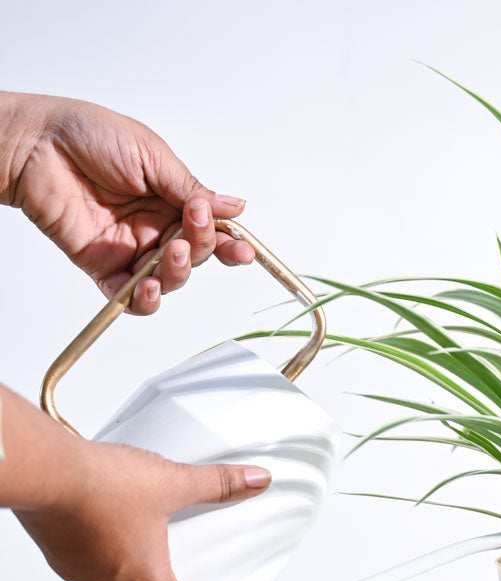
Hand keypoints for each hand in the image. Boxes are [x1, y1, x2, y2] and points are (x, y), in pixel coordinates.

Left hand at [2, 92, 254, 314]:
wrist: (35, 144)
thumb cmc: (86, 134)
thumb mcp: (152, 155)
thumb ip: (191, 189)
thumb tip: (234, 207)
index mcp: (170, 200)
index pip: (209, 229)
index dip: (228, 242)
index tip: (242, 248)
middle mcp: (154, 227)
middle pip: (196, 256)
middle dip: (203, 247)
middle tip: (193, 226)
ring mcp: (130, 249)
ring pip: (169, 279)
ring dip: (179, 272)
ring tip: (172, 252)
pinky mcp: (103, 266)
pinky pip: (129, 297)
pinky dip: (145, 301)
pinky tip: (148, 287)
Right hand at [14, 436, 270, 580]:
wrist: (47, 471)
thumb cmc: (102, 487)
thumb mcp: (173, 483)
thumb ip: (217, 485)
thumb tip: (253, 481)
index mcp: (142, 578)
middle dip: (157, 563)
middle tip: (168, 534)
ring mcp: (77, 570)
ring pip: (110, 571)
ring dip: (124, 549)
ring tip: (136, 513)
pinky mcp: (54, 550)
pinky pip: (82, 554)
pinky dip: (95, 537)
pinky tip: (103, 506)